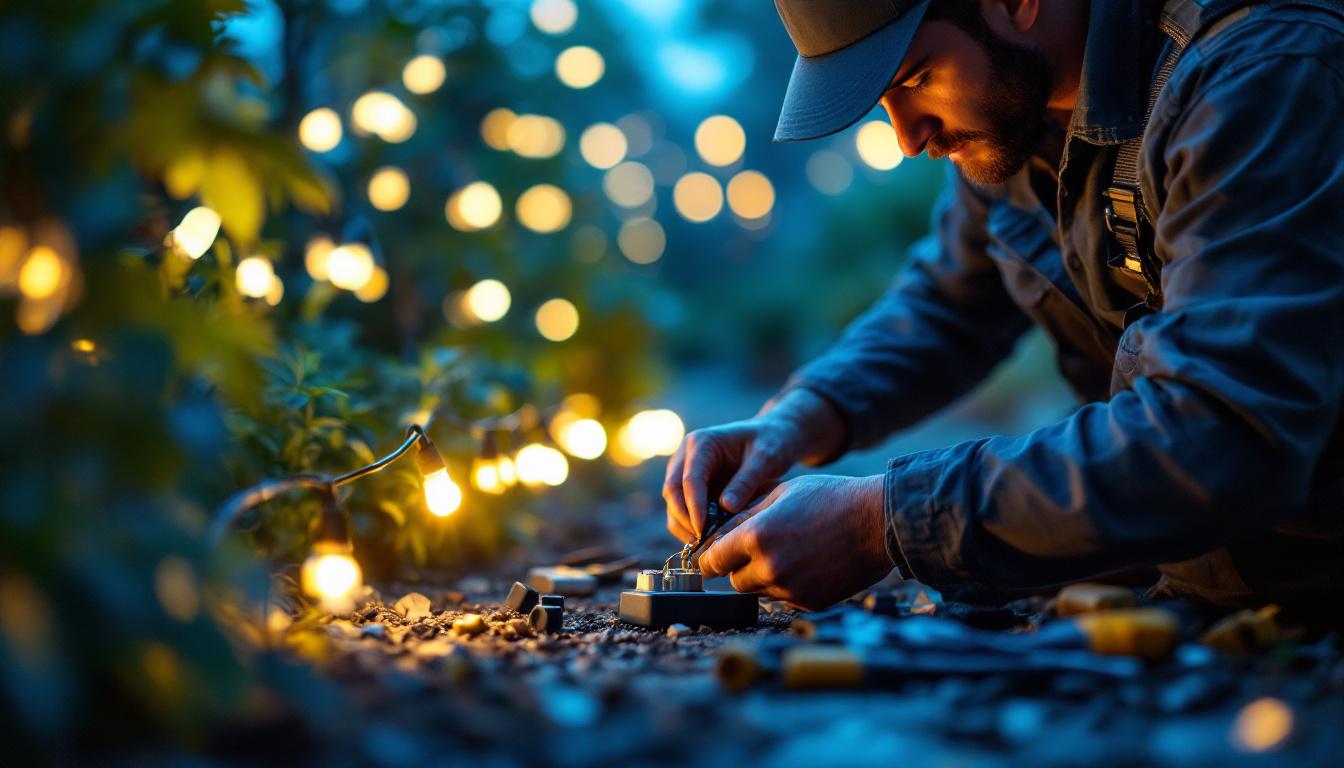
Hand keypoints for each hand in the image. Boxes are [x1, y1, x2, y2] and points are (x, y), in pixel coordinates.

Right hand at [663, 389, 844, 542]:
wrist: (774, 436)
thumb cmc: (771, 442)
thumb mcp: (766, 458)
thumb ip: (747, 480)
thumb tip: (726, 507)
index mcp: (701, 443)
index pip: (689, 478)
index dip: (694, 506)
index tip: (703, 530)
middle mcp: (686, 456)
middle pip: (673, 491)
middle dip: (685, 519)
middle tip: (703, 543)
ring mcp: (686, 471)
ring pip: (674, 504)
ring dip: (685, 526)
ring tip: (706, 546)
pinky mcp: (692, 487)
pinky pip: (684, 510)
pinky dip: (692, 526)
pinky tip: (710, 540)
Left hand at [697, 474, 891, 610]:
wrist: (879, 521)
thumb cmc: (831, 498)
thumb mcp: (781, 493)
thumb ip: (746, 514)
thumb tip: (718, 531)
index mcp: (756, 537)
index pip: (712, 561)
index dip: (711, 557)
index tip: (715, 554)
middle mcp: (769, 568)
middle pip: (734, 580)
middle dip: (739, 566)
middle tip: (757, 549)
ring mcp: (791, 590)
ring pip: (759, 590)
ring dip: (763, 576)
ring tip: (787, 551)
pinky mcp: (810, 603)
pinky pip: (784, 598)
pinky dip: (788, 585)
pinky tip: (806, 562)